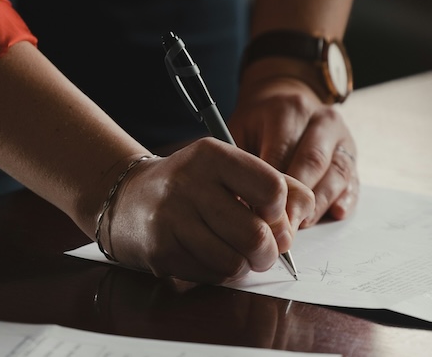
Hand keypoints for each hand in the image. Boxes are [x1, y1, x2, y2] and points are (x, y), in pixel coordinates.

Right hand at [103, 138, 314, 283]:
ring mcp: (171, 219)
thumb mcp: (229, 169)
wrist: (127, 198)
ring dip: (245, 265)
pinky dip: (220, 273)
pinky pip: (211, 276)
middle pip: (257, 235)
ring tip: (237, 253)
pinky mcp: (161, 251)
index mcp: (213, 156)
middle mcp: (189, 183)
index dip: (281, 211)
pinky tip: (210, 256)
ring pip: (235, 262)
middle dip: (269, 252)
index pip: (272, 188)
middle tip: (264, 250)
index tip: (271, 215)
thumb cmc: (191, 185)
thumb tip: (304, 213)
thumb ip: (275, 183)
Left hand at [229, 76, 358, 227]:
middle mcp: (321, 120)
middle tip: (282, 229)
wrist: (286, 103)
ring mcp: (342, 138)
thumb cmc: (258, 125)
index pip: (282, 152)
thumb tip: (240, 204)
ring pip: (337, 174)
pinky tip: (335, 213)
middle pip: (313, 163)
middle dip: (297, 200)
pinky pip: (353, 180)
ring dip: (319, 205)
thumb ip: (241, 162)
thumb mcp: (240, 131)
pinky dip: (346, 199)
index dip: (271, 188)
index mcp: (290, 110)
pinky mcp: (352, 155)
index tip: (259, 215)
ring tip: (301, 226)